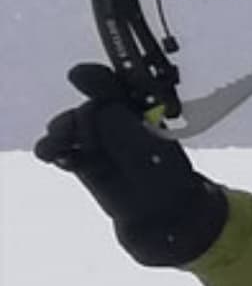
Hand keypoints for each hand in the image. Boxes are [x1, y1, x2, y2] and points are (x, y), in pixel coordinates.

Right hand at [33, 64, 226, 267]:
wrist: (163, 210)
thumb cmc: (164, 173)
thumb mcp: (146, 142)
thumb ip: (118, 122)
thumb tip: (90, 107)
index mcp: (139, 109)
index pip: (113, 85)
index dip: (94, 78)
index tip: (77, 75)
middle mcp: (115, 121)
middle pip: (88, 109)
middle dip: (79, 118)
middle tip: (76, 134)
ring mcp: (97, 141)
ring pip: (69, 127)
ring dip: (59, 132)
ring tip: (55, 146)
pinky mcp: (82, 162)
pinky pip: (61, 150)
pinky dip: (54, 150)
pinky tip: (54, 157)